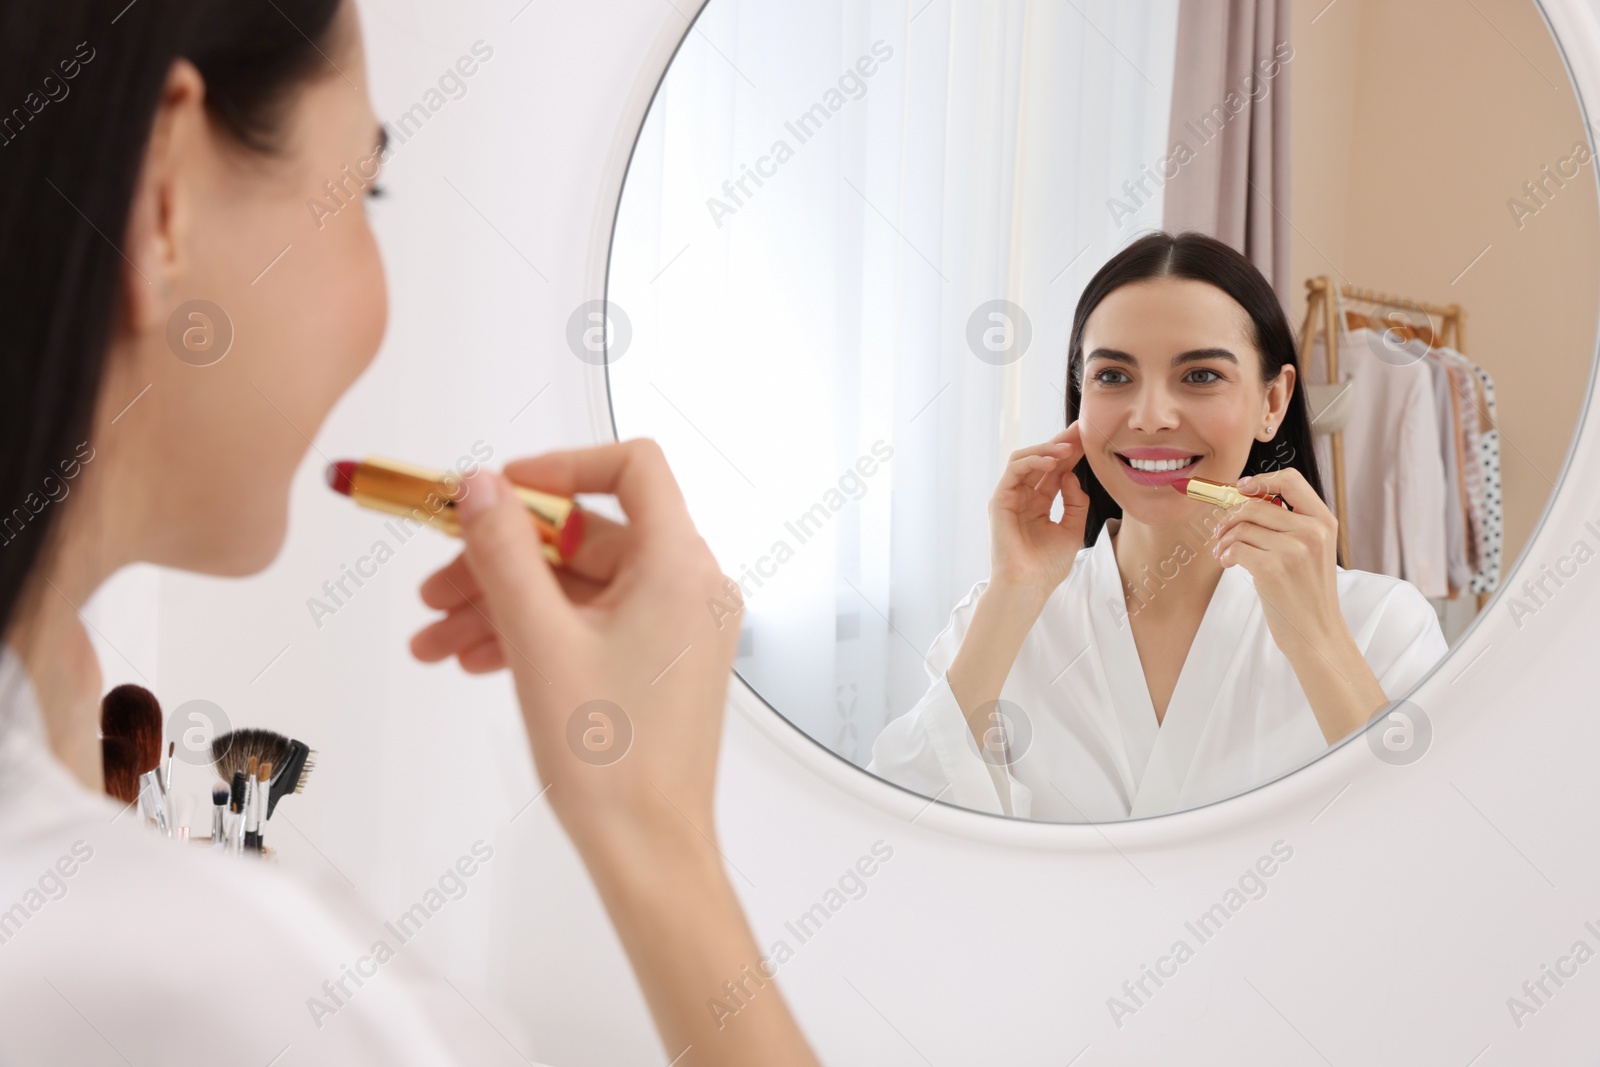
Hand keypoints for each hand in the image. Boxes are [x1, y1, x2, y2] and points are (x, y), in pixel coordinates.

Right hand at [409, 439, 738, 855]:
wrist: (647, 849)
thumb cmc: (611, 759)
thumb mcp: (538, 639)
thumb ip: (505, 550)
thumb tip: (481, 484)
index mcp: (680, 565)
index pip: (632, 468)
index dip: (559, 467)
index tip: (496, 492)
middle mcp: (691, 586)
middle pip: (585, 536)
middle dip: (501, 559)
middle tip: (433, 589)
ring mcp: (678, 627)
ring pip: (578, 586)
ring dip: (503, 603)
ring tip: (433, 640)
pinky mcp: (660, 662)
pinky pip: (591, 623)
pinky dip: (534, 633)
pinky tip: (473, 660)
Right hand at [986, 422, 1090, 592]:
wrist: (1029, 585)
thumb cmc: (1047, 566)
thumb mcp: (1073, 530)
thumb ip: (1075, 502)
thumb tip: (1070, 476)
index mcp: (1039, 504)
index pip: (1056, 471)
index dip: (1072, 454)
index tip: (1089, 439)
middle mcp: (1024, 498)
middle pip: (1042, 461)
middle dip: (1061, 443)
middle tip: (1081, 430)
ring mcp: (1010, 498)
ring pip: (1025, 459)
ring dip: (1047, 448)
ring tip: (1068, 446)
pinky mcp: (1000, 500)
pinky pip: (1015, 470)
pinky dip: (1034, 460)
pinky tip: (1052, 460)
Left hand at [1212, 468, 1341, 648]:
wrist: (1317, 633)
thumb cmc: (1308, 592)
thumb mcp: (1313, 550)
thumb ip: (1291, 523)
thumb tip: (1245, 497)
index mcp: (1324, 521)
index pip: (1291, 480)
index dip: (1260, 480)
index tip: (1241, 490)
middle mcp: (1311, 531)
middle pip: (1256, 504)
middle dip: (1230, 516)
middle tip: (1221, 531)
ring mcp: (1293, 550)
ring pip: (1241, 527)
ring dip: (1224, 539)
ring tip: (1224, 552)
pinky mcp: (1272, 569)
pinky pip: (1235, 548)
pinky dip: (1225, 554)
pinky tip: (1229, 563)